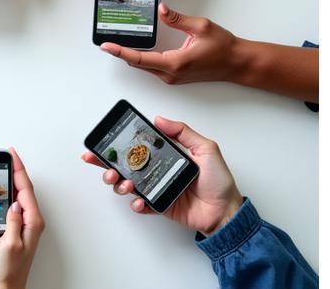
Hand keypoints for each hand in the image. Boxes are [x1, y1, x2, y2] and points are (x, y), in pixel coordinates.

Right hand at [0, 148, 44, 288]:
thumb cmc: (10, 273)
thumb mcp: (11, 243)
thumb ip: (13, 220)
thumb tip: (14, 202)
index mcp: (32, 222)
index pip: (25, 189)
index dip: (18, 169)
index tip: (12, 154)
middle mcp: (25, 223)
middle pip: (20, 190)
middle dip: (12, 172)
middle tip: (4, 157)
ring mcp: (13, 228)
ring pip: (9, 199)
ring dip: (3, 184)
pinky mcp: (1, 233)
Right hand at [81, 117, 242, 235]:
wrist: (225, 211)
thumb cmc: (218, 180)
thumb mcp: (205, 149)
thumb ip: (183, 132)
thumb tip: (159, 119)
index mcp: (164, 155)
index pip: (137, 147)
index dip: (117, 145)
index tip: (103, 142)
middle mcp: (157, 171)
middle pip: (124, 166)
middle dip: (108, 166)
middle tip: (107, 167)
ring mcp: (156, 189)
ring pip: (127, 185)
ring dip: (119, 184)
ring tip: (125, 183)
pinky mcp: (159, 206)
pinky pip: (141, 205)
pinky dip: (136, 204)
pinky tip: (139, 201)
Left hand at [99, 4, 241, 84]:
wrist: (237, 63)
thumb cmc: (223, 47)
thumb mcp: (200, 27)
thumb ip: (177, 19)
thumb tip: (161, 10)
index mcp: (174, 63)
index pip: (139, 58)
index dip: (120, 52)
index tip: (106, 47)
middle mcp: (170, 74)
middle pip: (137, 64)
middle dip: (120, 52)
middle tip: (106, 41)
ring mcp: (171, 77)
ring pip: (143, 66)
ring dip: (130, 55)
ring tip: (116, 43)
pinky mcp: (174, 76)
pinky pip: (151, 67)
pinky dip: (141, 58)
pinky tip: (135, 48)